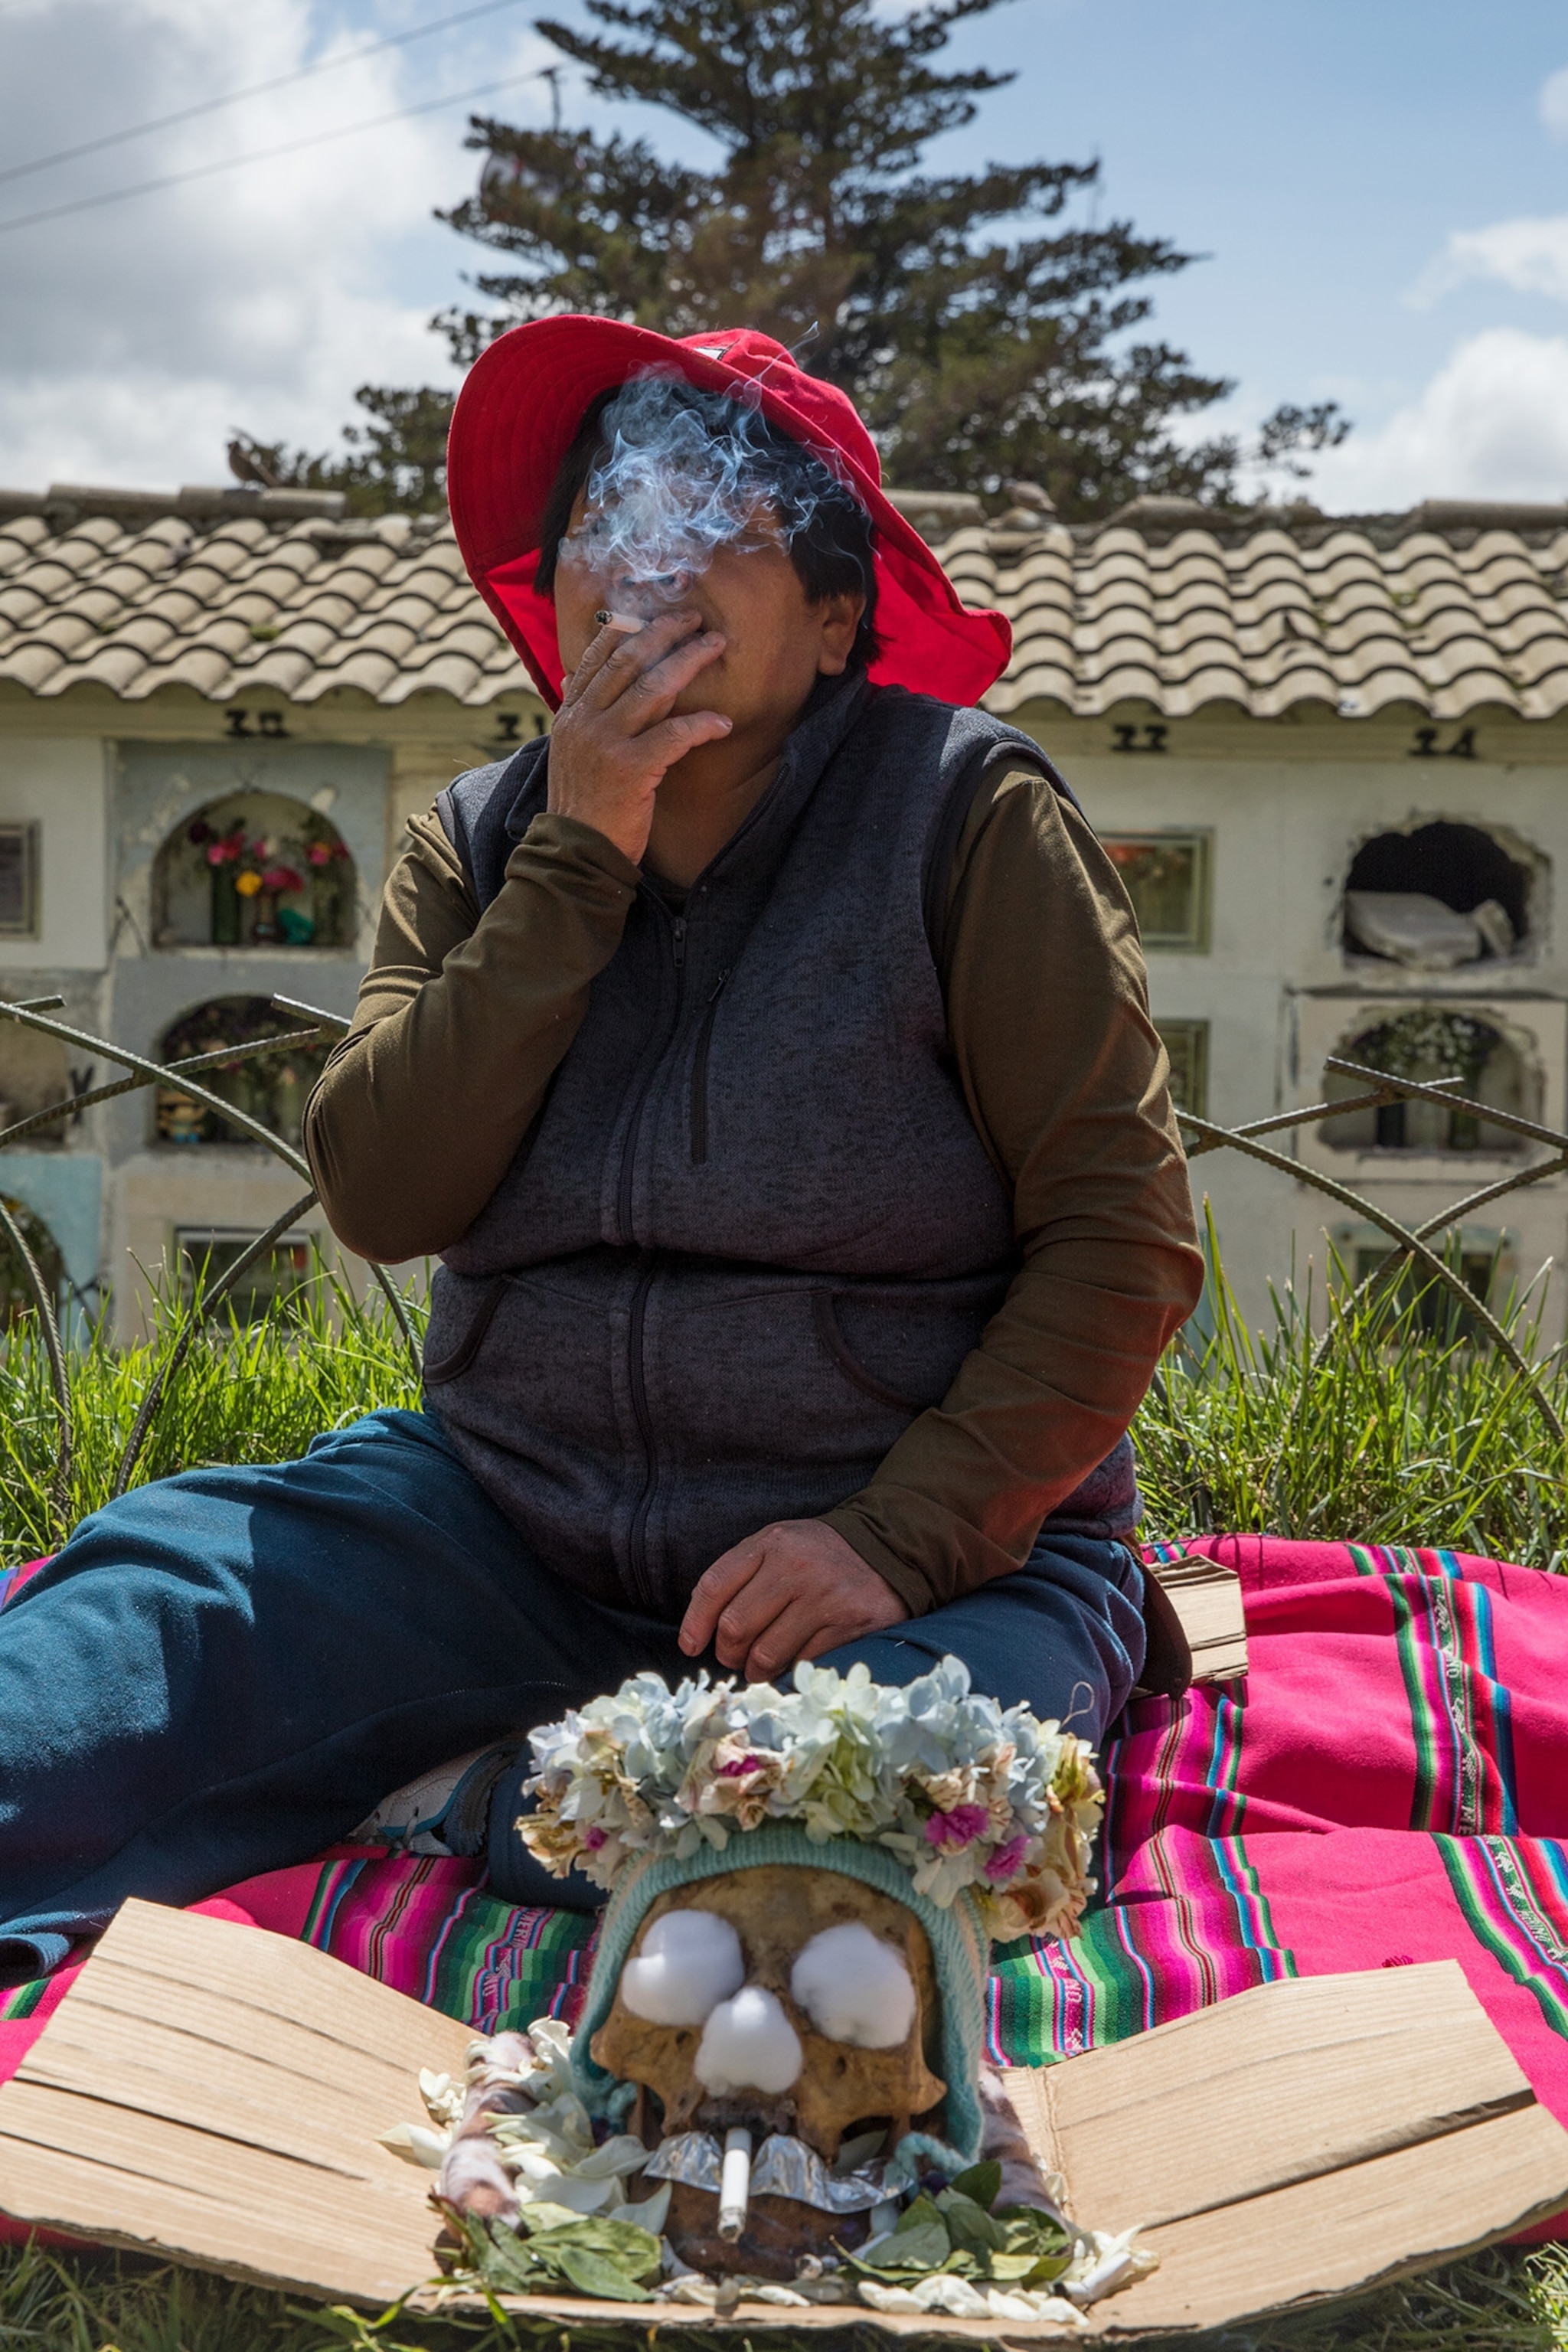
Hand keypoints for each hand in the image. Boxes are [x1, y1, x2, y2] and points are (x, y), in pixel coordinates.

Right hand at [547, 609, 731, 864]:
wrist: (576, 852)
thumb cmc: (583, 806)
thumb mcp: (570, 752)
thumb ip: (580, 716)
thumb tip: (579, 680)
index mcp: (570, 714)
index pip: (597, 656)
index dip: (628, 628)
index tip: (655, 612)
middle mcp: (584, 721)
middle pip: (629, 660)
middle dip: (665, 633)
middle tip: (696, 619)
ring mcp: (605, 742)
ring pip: (653, 687)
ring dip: (689, 661)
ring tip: (716, 646)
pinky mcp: (630, 769)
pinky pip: (674, 734)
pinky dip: (701, 725)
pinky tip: (722, 724)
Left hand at [679, 1519, 908, 1681]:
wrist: (889, 1548)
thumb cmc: (820, 1553)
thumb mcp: (778, 1544)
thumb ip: (741, 1572)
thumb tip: (701, 1622)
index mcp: (770, 1544)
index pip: (715, 1586)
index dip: (695, 1623)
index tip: (690, 1646)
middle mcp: (794, 1567)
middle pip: (735, 1626)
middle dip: (727, 1652)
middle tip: (734, 1657)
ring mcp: (824, 1597)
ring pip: (765, 1653)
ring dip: (755, 1670)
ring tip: (759, 1667)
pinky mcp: (849, 1624)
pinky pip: (802, 1663)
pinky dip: (789, 1671)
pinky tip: (791, 1664)